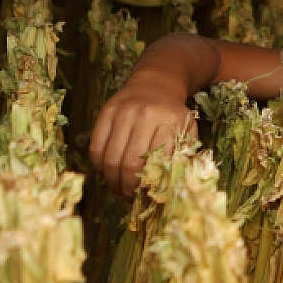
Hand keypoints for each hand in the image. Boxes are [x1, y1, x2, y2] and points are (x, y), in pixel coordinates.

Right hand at [89, 78, 198, 196]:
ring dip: (112, 182)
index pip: (155, 163)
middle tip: (129, 199)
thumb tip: (169, 188)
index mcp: (170, 121)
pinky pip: (96, 147)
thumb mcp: (187, 132)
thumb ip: (182, 156)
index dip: (148, 186)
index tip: (147, 197)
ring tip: (118, 191)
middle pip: (129, 164)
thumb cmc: (172, 115)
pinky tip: (108, 173)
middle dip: (127, 188)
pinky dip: (99, 166)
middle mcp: (145, 115)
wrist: (156, 84)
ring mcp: (123, 112)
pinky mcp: (106, 112)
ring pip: (110, 159)